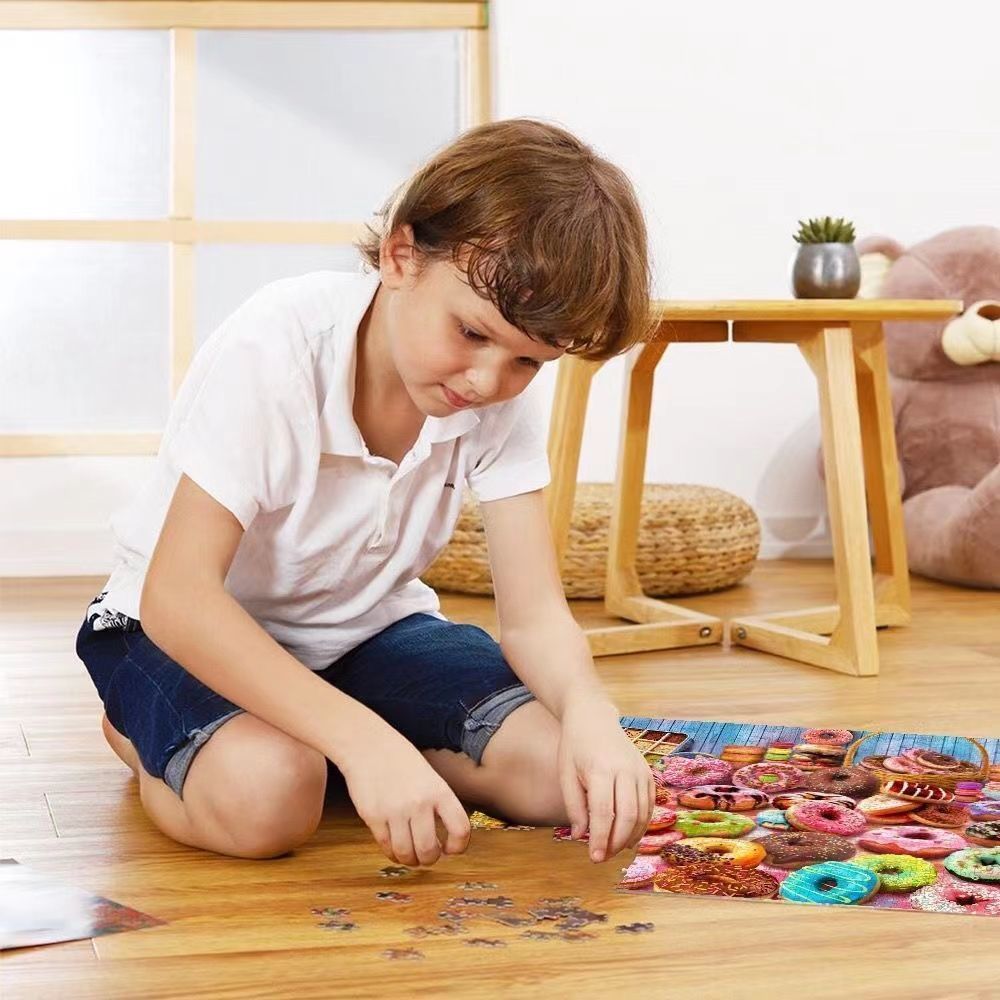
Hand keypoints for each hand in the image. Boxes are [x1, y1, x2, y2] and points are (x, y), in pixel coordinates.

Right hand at [338, 728, 470, 867]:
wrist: (368, 746)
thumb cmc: (401, 760)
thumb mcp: (430, 777)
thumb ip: (438, 804)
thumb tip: (446, 839)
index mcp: (439, 791)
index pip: (460, 829)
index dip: (459, 846)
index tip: (451, 849)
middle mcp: (419, 803)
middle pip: (430, 850)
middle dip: (430, 859)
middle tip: (427, 855)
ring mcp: (395, 811)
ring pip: (406, 854)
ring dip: (410, 860)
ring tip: (410, 855)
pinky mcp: (373, 817)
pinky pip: (386, 847)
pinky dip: (392, 853)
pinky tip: (395, 847)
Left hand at [557, 695, 654, 862]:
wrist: (593, 717)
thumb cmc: (575, 747)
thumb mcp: (565, 774)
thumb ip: (574, 806)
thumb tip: (581, 836)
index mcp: (600, 769)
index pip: (604, 813)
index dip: (601, 839)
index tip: (594, 858)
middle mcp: (625, 769)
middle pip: (628, 816)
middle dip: (616, 842)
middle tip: (603, 857)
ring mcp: (639, 770)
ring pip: (642, 813)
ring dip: (630, 836)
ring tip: (614, 849)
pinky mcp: (647, 772)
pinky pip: (649, 804)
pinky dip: (641, 823)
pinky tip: (628, 835)